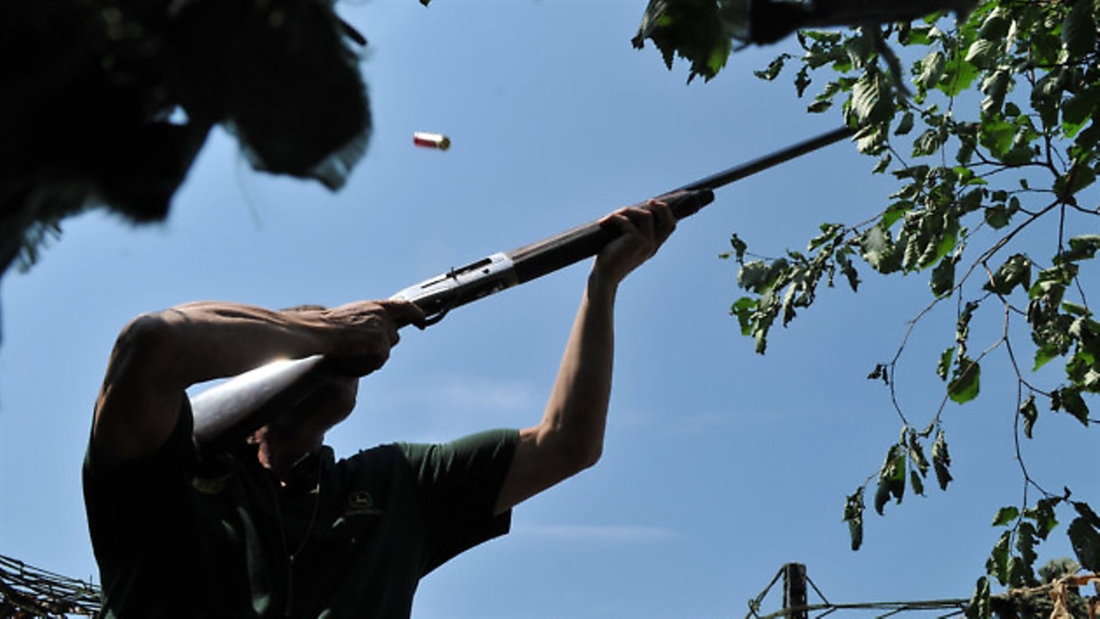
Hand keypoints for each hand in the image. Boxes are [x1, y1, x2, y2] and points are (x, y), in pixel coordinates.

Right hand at [306, 300, 425, 375]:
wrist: (318, 331)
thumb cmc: (328, 326)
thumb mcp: (353, 315)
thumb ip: (370, 319)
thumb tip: (380, 331)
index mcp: (375, 306)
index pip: (404, 306)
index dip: (416, 314)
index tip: (422, 320)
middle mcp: (382, 315)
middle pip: (394, 336)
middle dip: (382, 345)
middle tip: (362, 348)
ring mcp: (381, 329)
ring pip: (386, 351)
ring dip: (373, 356)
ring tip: (352, 351)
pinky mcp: (378, 343)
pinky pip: (379, 361)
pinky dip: (366, 364)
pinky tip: (352, 358)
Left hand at [592, 199, 675, 285]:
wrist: (604, 277)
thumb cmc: (611, 261)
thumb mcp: (625, 245)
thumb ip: (632, 233)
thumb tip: (627, 213)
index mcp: (652, 246)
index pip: (669, 227)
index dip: (667, 213)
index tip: (656, 203)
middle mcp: (652, 245)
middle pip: (668, 221)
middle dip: (661, 207)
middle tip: (650, 201)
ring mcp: (646, 243)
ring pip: (645, 215)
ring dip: (627, 211)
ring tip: (612, 216)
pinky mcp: (635, 241)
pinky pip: (626, 221)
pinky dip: (614, 218)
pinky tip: (603, 223)